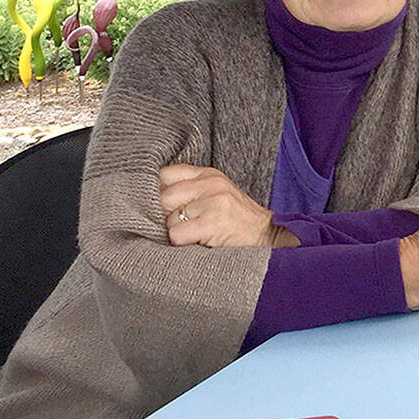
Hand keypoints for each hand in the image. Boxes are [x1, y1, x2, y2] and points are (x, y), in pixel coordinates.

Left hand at [158, 164, 296, 247]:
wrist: (269, 237)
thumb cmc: (239, 221)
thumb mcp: (217, 195)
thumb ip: (190, 191)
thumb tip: (149, 201)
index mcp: (209, 174)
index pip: (165, 174)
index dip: (158, 192)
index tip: (165, 208)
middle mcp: (211, 183)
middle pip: (163, 198)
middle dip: (166, 217)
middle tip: (184, 227)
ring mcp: (213, 202)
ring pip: (169, 219)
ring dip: (177, 233)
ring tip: (197, 235)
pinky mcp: (213, 222)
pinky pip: (177, 235)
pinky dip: (184, 244)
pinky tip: (201, 243)